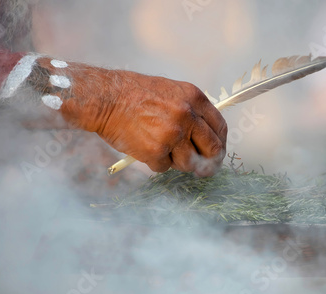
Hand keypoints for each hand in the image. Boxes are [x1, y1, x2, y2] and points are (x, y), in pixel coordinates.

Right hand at [50, 62, 226, 175]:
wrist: (105, 98)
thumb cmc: (134, 94)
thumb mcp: (171, 91)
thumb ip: (191, 110)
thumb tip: (206, 136)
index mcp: (194, 98)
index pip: (220, 127)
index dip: (220, 144)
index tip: (217, 153)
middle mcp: (187, 116)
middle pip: (212, 149)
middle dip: (209, 163)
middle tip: (203, 170)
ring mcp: (173, 134)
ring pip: (189, 163)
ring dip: (178, 163)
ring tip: (162, 150)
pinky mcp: (156, 151)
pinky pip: (164, 168)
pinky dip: (155, 163)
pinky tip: (144, 147)